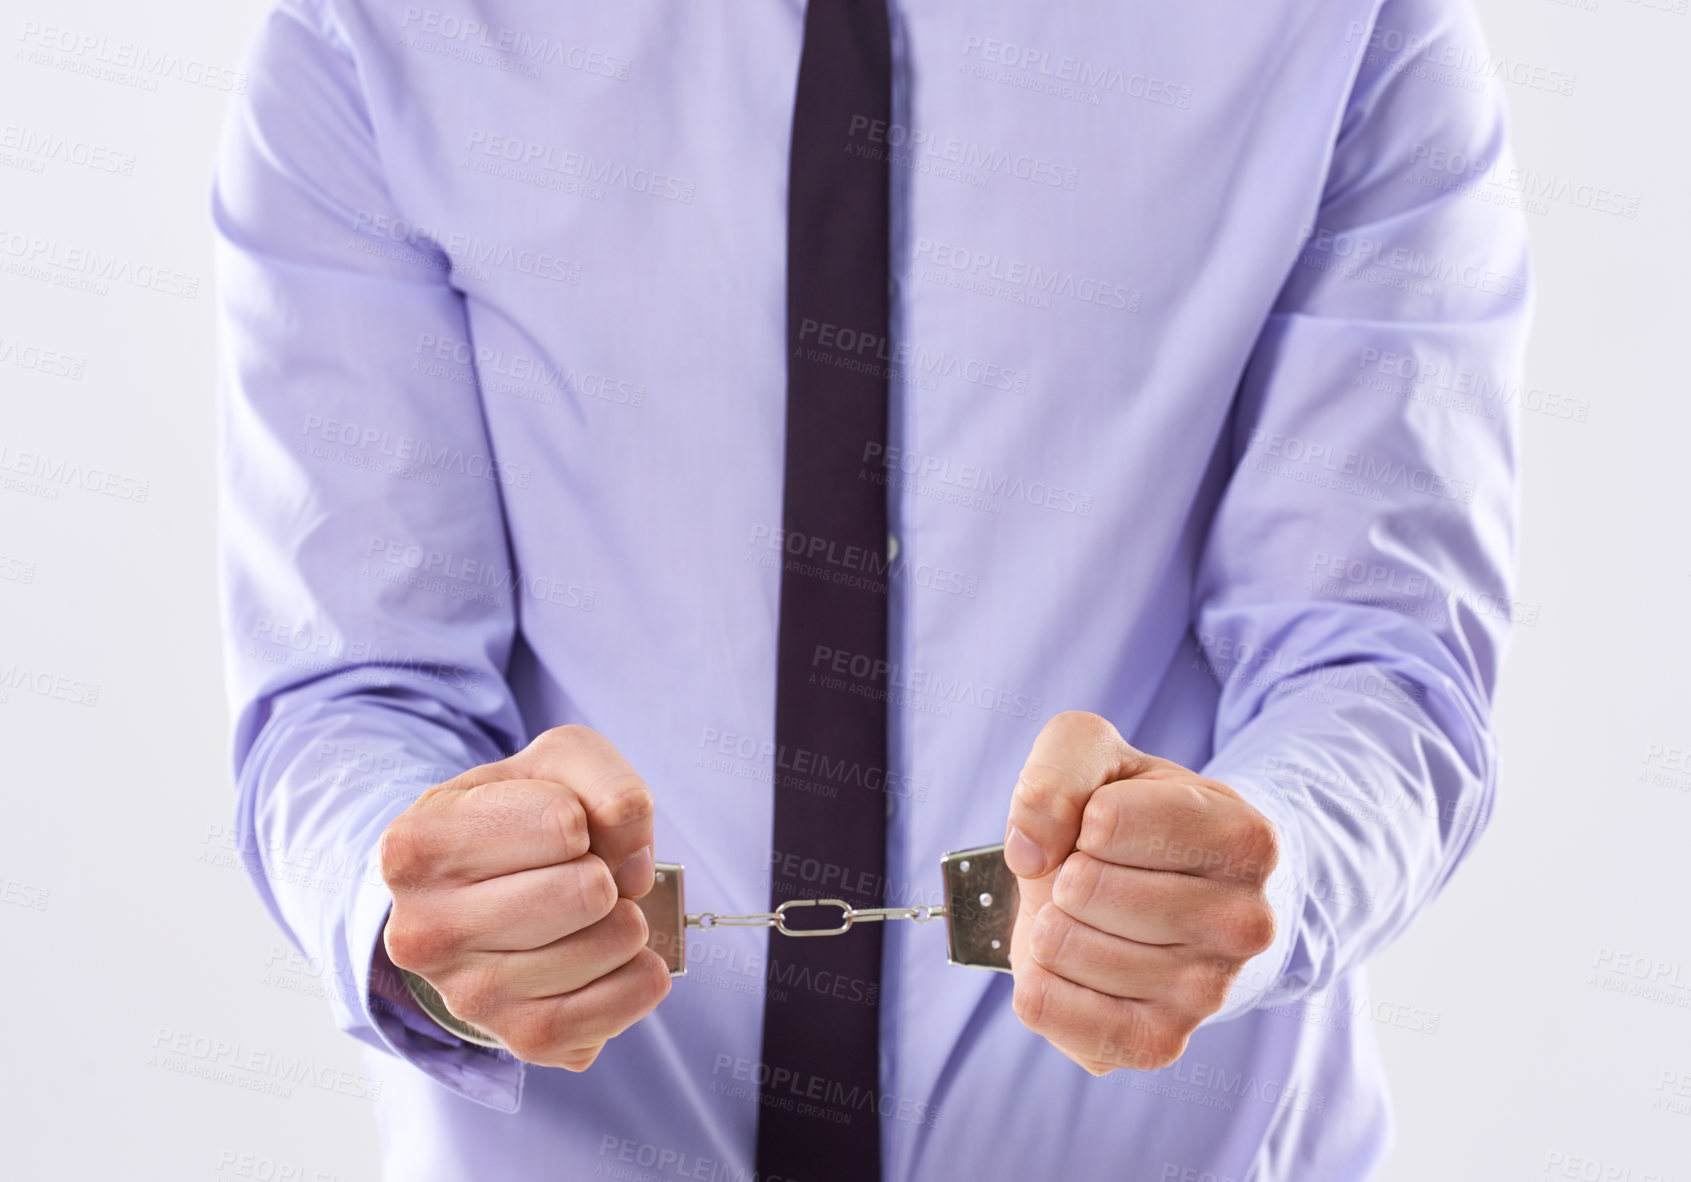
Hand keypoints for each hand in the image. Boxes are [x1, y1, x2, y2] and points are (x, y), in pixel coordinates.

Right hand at [378, 725, 670, 1069]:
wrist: (479, 898)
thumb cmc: (519, 819)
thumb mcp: (552, 765)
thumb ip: (604, 780)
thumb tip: (634, 863)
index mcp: (416, 847)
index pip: (563, 824)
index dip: (581, 817)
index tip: (558, 827)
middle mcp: (425, 931)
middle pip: (590, 890)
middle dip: (605, 870)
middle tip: (577, 874)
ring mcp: (469, 995)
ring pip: (614, 942)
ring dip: (626, 918)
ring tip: (588, 913)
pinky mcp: (521, 1038)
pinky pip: (624, 1002)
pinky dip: (643, 972)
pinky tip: (620, 954)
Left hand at [1002, 711, 1280, 1073]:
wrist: (1171, 896)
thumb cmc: (1136, 819)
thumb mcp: (1101, 758)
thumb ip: (1059, 770)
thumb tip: (1028, 847)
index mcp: (1245, 839)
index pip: (1106, 820)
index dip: (1083, 816)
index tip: (1105, 825)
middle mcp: (1245, 923)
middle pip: (1084, 886)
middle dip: (1064, 872)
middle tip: (1095, 876)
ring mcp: (1208, 991)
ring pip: (1064, 946)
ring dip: (1049, 924)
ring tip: (1087, 918)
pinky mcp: (1159, 1042)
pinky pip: (1051, 1008)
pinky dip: (1035, 980)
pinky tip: (1062, 965)